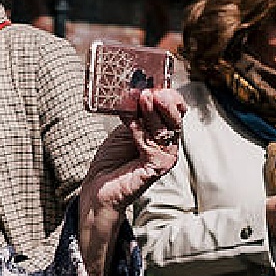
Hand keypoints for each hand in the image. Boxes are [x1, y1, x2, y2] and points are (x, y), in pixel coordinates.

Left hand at [75, 87, 185, 275]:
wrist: (99, 190)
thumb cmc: (111, 162)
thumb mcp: (124, 131)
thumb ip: (134, 115)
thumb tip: (137, 92)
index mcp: (163, 134)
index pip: (176, 111)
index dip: (170, 97)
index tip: (156, 85)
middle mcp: (168, 146)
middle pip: (175, 119)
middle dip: (165, 103)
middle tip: (152, 91)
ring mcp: (164, 159)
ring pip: (164, 131)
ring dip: (153, 114)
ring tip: (143, 98)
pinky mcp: (155, 170)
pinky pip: (151, 147)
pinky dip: (140, 133)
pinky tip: (131, 123)